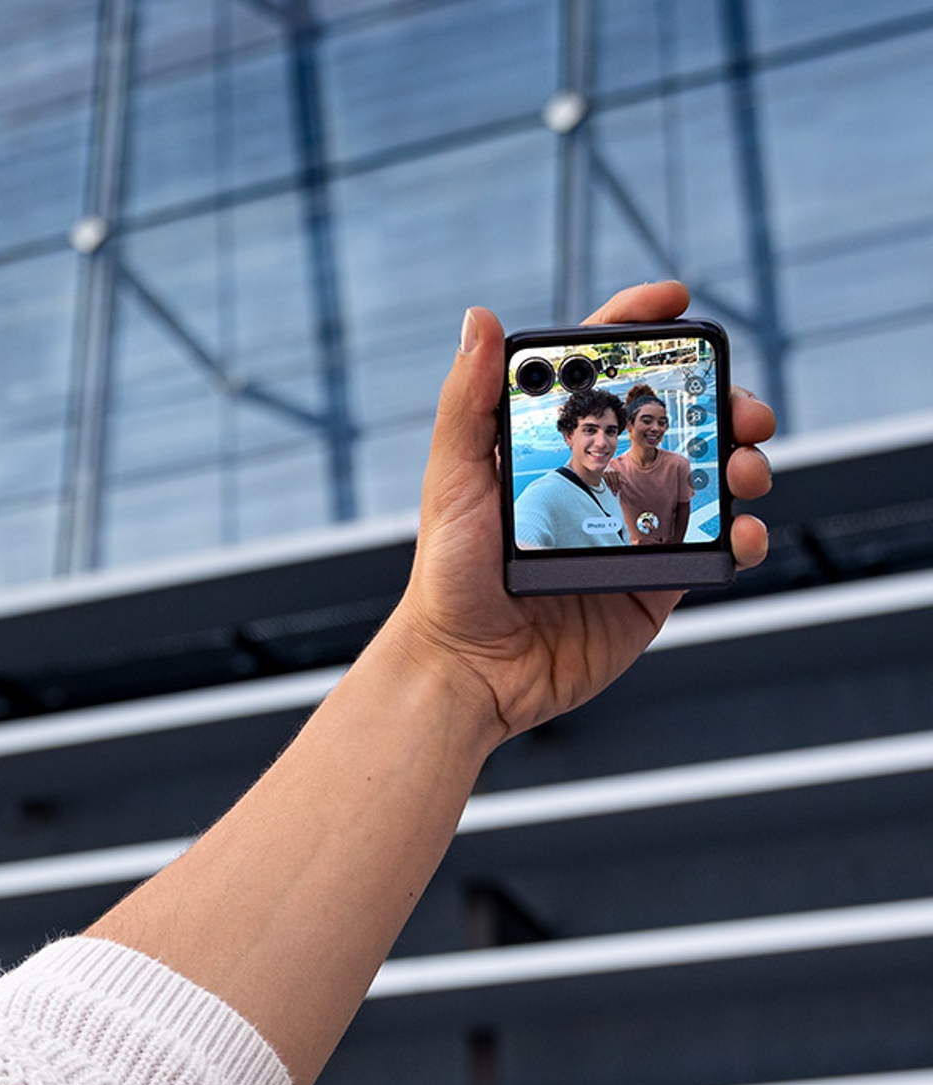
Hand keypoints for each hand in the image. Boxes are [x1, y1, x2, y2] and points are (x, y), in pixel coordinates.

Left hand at [390, 280, 773, 750]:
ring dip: (741, 460)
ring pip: (705, 477)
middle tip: (740, 405)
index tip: (676, 300)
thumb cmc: (449, 576)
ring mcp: (630, 530)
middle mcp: (597, 481)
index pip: (600, 373)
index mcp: (551, 447)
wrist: (469, 670)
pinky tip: (743, 530)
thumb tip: (479, 319)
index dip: (637, 328)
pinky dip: (741, 535)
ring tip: (750, 464)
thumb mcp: (454, 480)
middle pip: (670, 421)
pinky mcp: (653, 583)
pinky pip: (712, 550)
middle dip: (718, 399)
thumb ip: (468, 403)